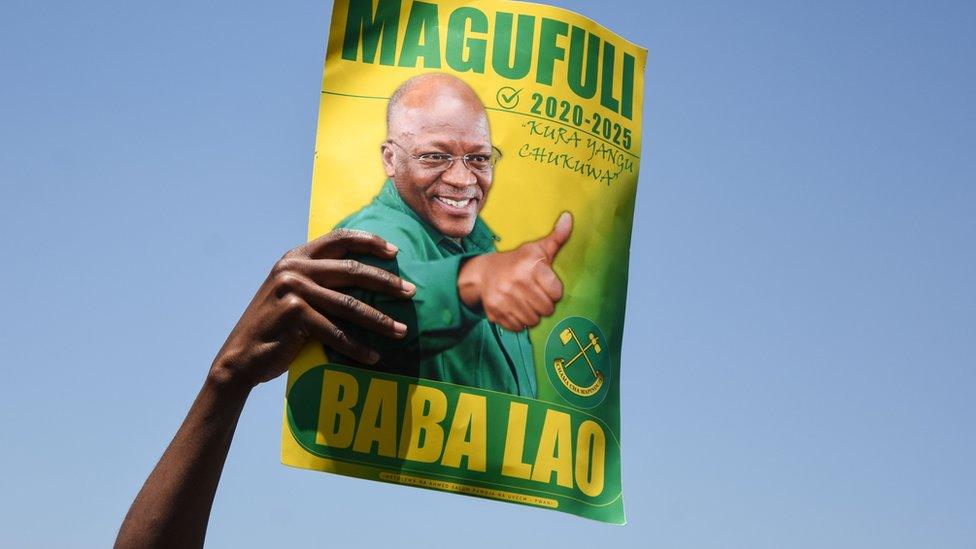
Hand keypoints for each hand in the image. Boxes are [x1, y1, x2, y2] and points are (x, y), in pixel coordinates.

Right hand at [209, 229, 415, 388]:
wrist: (241, 355)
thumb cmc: (275, 326)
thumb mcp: (293, 291)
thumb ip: (318, 278)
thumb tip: (365, 275)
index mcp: (295, 257)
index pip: (340, 238)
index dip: (370, 242)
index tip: (395, 252)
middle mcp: (294, 268)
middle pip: (352, 270)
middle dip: (386, 282)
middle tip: (410, 293)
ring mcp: (294, 289)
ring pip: (349, 305)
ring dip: (380, 320)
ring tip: (401, 331)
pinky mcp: (295, 314)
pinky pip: (336, 332)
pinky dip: (358, 347)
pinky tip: (374, 357)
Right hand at [458, 212, 571, 330]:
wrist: (482, 273)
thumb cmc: (517, 262)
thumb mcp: (537, 249)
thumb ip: (557, 238)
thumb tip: (568, 218)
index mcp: (530, 265)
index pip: (557, 293)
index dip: (553, 291)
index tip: (545, 285)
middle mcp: (516, 281)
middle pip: (547, 309)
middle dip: (543, 304)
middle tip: (534, 294)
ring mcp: (504, 298)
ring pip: (533, 321)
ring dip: (532, 314)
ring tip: (524, 301)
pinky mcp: (495, 312)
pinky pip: (518, 327)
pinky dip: (518, 322)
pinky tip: (513, 308)